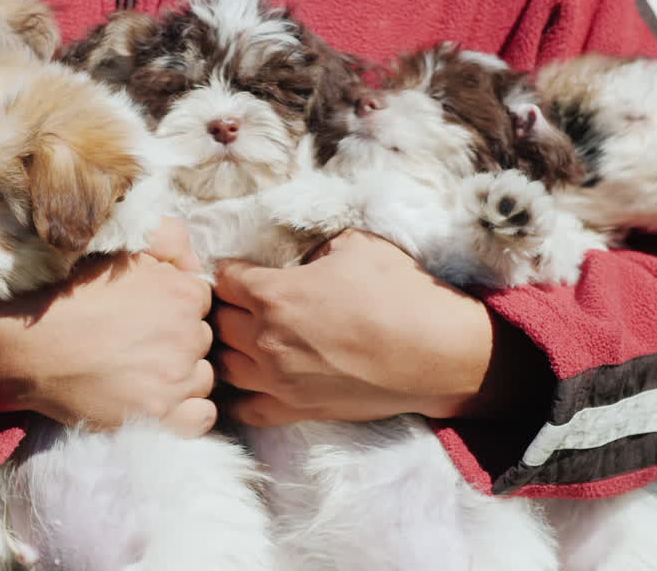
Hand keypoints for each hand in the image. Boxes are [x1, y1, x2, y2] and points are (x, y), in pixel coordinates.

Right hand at [0, 217, 216, 436]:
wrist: (28, 347)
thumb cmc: (69, 297)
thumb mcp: (117, 252)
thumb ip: (165, 239)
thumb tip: (189, 247)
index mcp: (182, 292)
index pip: (201, 302)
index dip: (175, 309)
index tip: (148, 316)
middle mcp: (187, 334)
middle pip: (202, 341)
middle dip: (178, 342)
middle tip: (137, 344)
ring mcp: (175, 378)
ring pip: (202, 378)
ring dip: (181, 377)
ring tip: (141, 372)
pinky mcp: (160, 415)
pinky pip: (202, 417)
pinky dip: (187, 411)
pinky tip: (160, 402)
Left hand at [212, 229, 543, 426]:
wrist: (438, 353)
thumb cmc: (401, 293)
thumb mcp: (356, 246)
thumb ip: (315, 250)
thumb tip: (304, 260)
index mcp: (275, 294)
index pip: (223, 279)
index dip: (229, 271)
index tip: (239, 271)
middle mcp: (266, 338)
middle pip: (217, 322)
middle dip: (225, 308)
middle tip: (240, 303)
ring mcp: (279, 379)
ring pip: (224, 365)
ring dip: (229, 349)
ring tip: (243, 339)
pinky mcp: (297, 409)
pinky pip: (247, 409)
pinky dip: (240, 397)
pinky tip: (250, 383)